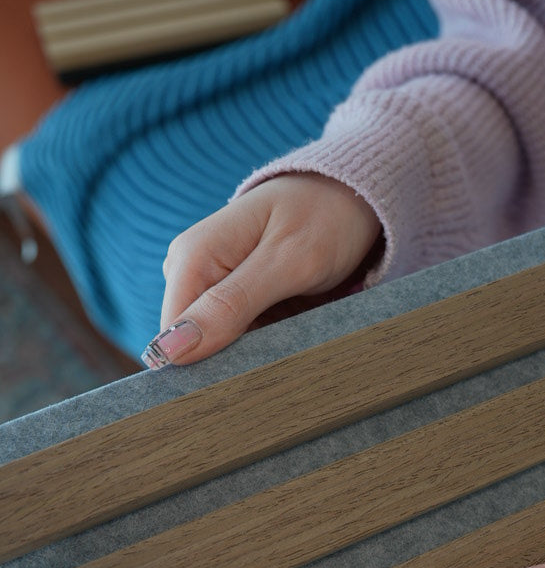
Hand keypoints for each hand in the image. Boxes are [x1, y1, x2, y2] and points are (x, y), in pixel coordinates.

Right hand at [146, 174, 381, 365]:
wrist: (351, 194)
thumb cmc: (325, 216)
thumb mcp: (287, 262)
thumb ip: (230, 304)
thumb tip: (169, 350)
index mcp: (191, 259)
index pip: (171, 342)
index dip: (204, 367)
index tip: (251, 373)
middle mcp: (190, 272)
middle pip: (194, 347)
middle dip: (235, 358)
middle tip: (287, 347)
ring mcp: (211, 285)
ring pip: (219, 346)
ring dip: (256, 350)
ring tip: (294, 330)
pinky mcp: (233, 297)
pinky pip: (240, 337)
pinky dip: (267, 340)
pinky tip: (292, 327)